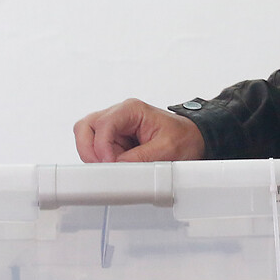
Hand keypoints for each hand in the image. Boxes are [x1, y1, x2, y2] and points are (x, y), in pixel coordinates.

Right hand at [74, 98, 205, 162]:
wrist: (193, 140)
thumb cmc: (184, 138)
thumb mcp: (167, 150)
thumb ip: (140, 159)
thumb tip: (116, 169)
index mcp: (131, 110)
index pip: (103, 124)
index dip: (101, 146)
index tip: (109, 164)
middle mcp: (119, 115)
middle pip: (85, 127)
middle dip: (89, 150)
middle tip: (102, 168)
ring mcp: (114, 128)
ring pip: (87, 139)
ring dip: (95, 157)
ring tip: (114, 168)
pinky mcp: (114, 141)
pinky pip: (95, 150)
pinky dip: (101, 161)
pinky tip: (117, 167)